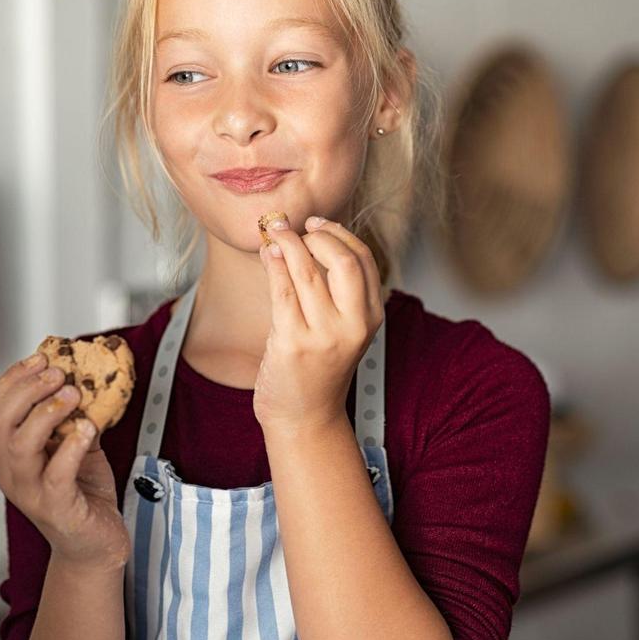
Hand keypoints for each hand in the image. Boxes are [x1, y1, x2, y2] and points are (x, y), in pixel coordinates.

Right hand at [0, 355, 130, 572]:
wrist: (96, 545)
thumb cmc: (83, 493)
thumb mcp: (78, 445)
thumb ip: (75, 416)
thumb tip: (88, 376)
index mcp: (12, 452)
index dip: (13, 378)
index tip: (41, 357)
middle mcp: (13, 471)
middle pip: (1, 422)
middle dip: (28, 390)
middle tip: (58, 372)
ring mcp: (31, 492)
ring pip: (20, 446)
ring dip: (46, 413)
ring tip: (73, 394)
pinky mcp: (56, 508)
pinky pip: (56, 475)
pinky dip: (71, 447)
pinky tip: (88, 430)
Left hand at [254, 214, 383, 431]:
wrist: (304, 416)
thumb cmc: (318, 367)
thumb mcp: (342, 328)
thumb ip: (336, 289)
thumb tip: (308, 236)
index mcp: (371, 317)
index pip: (364, 259)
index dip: (339, 233)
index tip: (317, 223)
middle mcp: (353, 325)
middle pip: (343, 261)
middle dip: (317, 235)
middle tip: (295, 228)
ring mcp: (324, 335)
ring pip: (307, 271)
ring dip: (287, 243)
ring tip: (273, 232)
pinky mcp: (293, 343)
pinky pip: (282, 290)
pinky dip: (273, 264)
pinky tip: (267, 253)